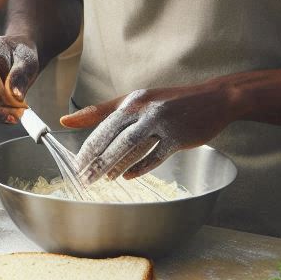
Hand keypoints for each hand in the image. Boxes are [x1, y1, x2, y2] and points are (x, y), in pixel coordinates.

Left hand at [61, 81, 233, 182]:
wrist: (214, 100)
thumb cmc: (168, 102)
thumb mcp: (135, 101)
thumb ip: (101, 111)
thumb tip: (66, 121)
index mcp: (131, 101)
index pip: (101, 125)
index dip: (88, 146)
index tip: (75, 164)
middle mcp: (144, 110)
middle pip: (113, 137)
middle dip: (96, 160)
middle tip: (83, 178)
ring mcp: (163, 123)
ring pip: (131, 147)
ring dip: (115, 165)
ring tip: (101, 179)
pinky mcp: (179, 137)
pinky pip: (156, 155)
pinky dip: (140, 167)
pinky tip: (127, 177)